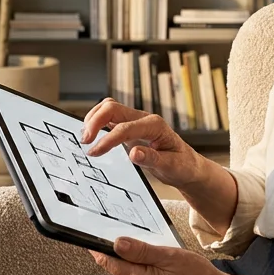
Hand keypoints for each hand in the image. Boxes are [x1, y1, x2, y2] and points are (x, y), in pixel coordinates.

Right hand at [80, 98, 202, 187]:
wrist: (188, 166)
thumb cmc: (182, 165)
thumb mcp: (171, 166)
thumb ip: (152, 159)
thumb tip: (134, 153)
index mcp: (155, 125)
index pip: (125, 128)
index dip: (107, 139)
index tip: (94, 152)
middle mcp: (144, 119)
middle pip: (112, 108)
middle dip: (94, 121)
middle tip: (85, 141)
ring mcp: (136, 121)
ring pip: (109, 108)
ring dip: (93, 119)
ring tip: (85, 138)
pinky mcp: (130, 127)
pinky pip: (110, 117)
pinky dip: (97, 123)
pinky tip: (91, 135)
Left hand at [92, 237, 236, 274]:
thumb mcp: (169, 256)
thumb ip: (142, 251)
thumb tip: (117, 243)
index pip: (108, 261)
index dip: (97, 246)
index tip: (90, 231)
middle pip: (116, 263)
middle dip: (114, 245)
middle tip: (116, 224)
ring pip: (127, 266)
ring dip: (129, 251)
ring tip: (136, 233)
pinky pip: (138, 270)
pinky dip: (138, 258)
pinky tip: (149, 248)